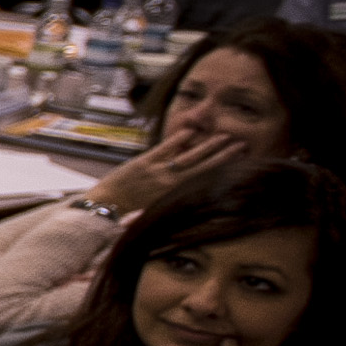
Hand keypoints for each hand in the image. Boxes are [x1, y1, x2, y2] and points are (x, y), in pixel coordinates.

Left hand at [86, 125, 243, 215]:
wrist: (104, 208)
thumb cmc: (129, 213)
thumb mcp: (156, 211)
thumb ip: (174, 202)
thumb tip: (194, 198)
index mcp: (176, 196)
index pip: (206, 179)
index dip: (224, 169)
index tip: (240, 160)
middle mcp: (171, 183)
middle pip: (204, 165)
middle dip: (224, 154)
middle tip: (241, 143)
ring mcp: (157, 171)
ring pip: (188, 156)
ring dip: (208, 145)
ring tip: (225, 136)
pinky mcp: (142, 163)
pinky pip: (164, 149)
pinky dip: (177, 141)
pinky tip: (190, 132)